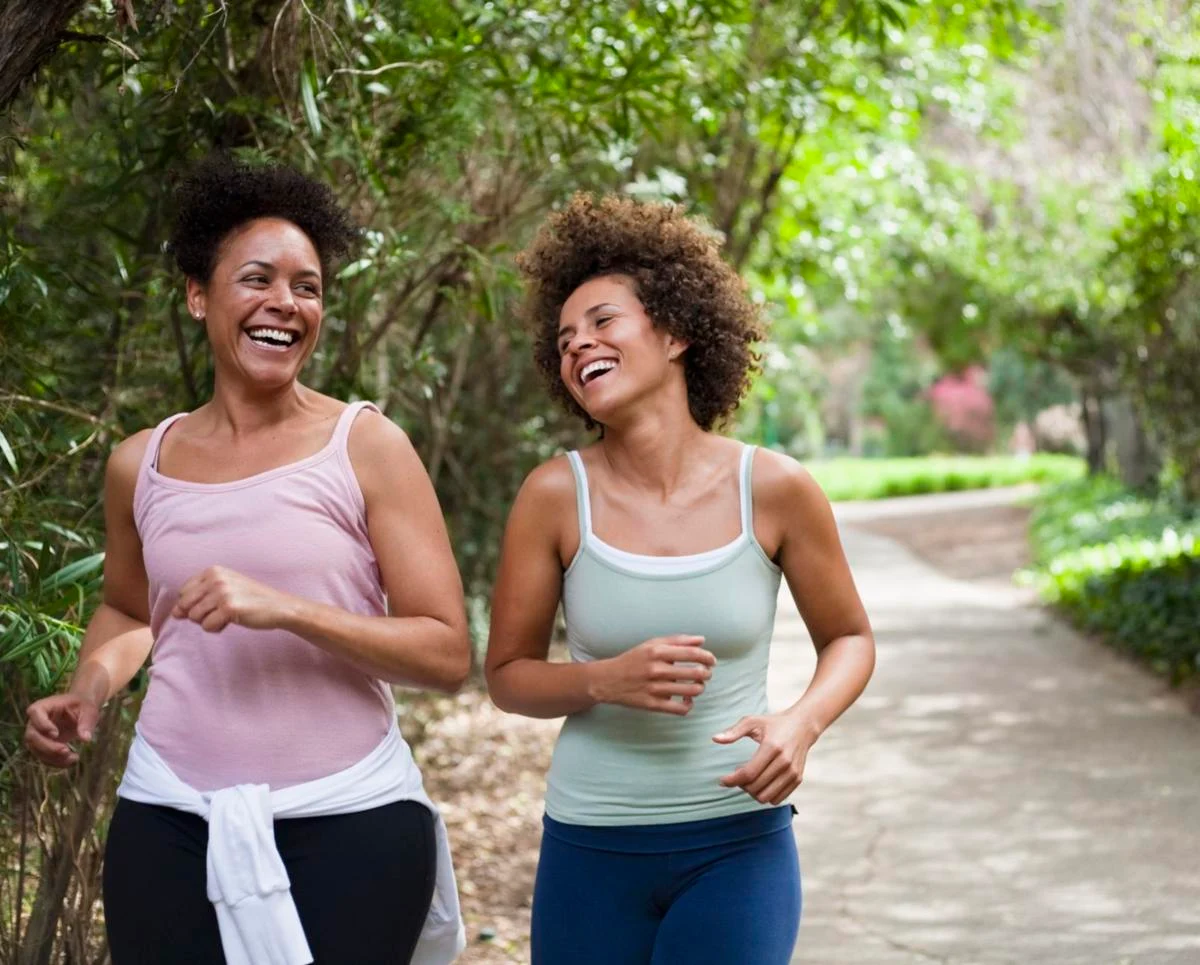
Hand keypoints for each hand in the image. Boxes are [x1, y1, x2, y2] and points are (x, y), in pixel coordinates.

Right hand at [24, 694, 100, 766]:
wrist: (81, 710)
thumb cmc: (83, 706)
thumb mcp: (89, 710)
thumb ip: (87, 722)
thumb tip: (86, 739)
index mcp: (44, 706)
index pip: (35, 712)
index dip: (42, 724)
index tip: (55, 734)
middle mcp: (35, 721)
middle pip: (32, 736)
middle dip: (48, 747)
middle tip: (66, 750)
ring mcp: (37, 735)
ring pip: (36, 750)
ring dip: (53, 757)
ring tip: (74, 758)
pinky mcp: (42, 746)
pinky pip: (44, 757)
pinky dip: (56, 762)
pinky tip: (72, 761)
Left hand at [172, 566, 293, 631]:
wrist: (278, 606)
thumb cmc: (250, 599)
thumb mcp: (224, 588)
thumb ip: (198, 597)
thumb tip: (174, 613)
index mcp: (213, 571)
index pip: (183, 593)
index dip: (195, 605)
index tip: (215, 604)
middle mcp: (215, 579)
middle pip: (185, 606)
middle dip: (199, 614)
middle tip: (220, 612)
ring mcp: (222, 592)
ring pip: (194, 617)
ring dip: (209, 622)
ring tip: (227, 615)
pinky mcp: (228, 607)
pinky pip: (207, 626)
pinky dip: (217, 628)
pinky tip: (232, 621)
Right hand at [587, 635, 715, 715]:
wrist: (608, 680)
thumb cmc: (633, 660)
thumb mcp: (652, 644)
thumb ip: (677, 641)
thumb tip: (701, 640)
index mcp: (657, 652)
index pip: (692, 653)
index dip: (707, 657)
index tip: (712, 660)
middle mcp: (657, 669)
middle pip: (695, 673)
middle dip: (706, 674)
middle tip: (706, 674)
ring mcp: (655, 688)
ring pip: (691, 691)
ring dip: (699, 688)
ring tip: (697, 686)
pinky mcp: (653, 705)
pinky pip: (680, 709)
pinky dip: (689, 705)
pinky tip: (686, 700)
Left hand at [713, 712, 818, 804]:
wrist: (803, 726)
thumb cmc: (774, 723)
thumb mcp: (752, 721)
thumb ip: (733, 731)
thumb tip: (714, 739)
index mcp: (772, 747)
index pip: (748, 773)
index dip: (732, 780)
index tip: (722, 780)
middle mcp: (784, 762)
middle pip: (755, 787)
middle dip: (741, 785)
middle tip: (737, 776)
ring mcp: (793, 772)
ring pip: (765, 797)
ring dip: (752, 793)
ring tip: (748, 780)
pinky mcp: (797, 779)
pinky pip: (777, 799)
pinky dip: (765, 795)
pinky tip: (761, 782)